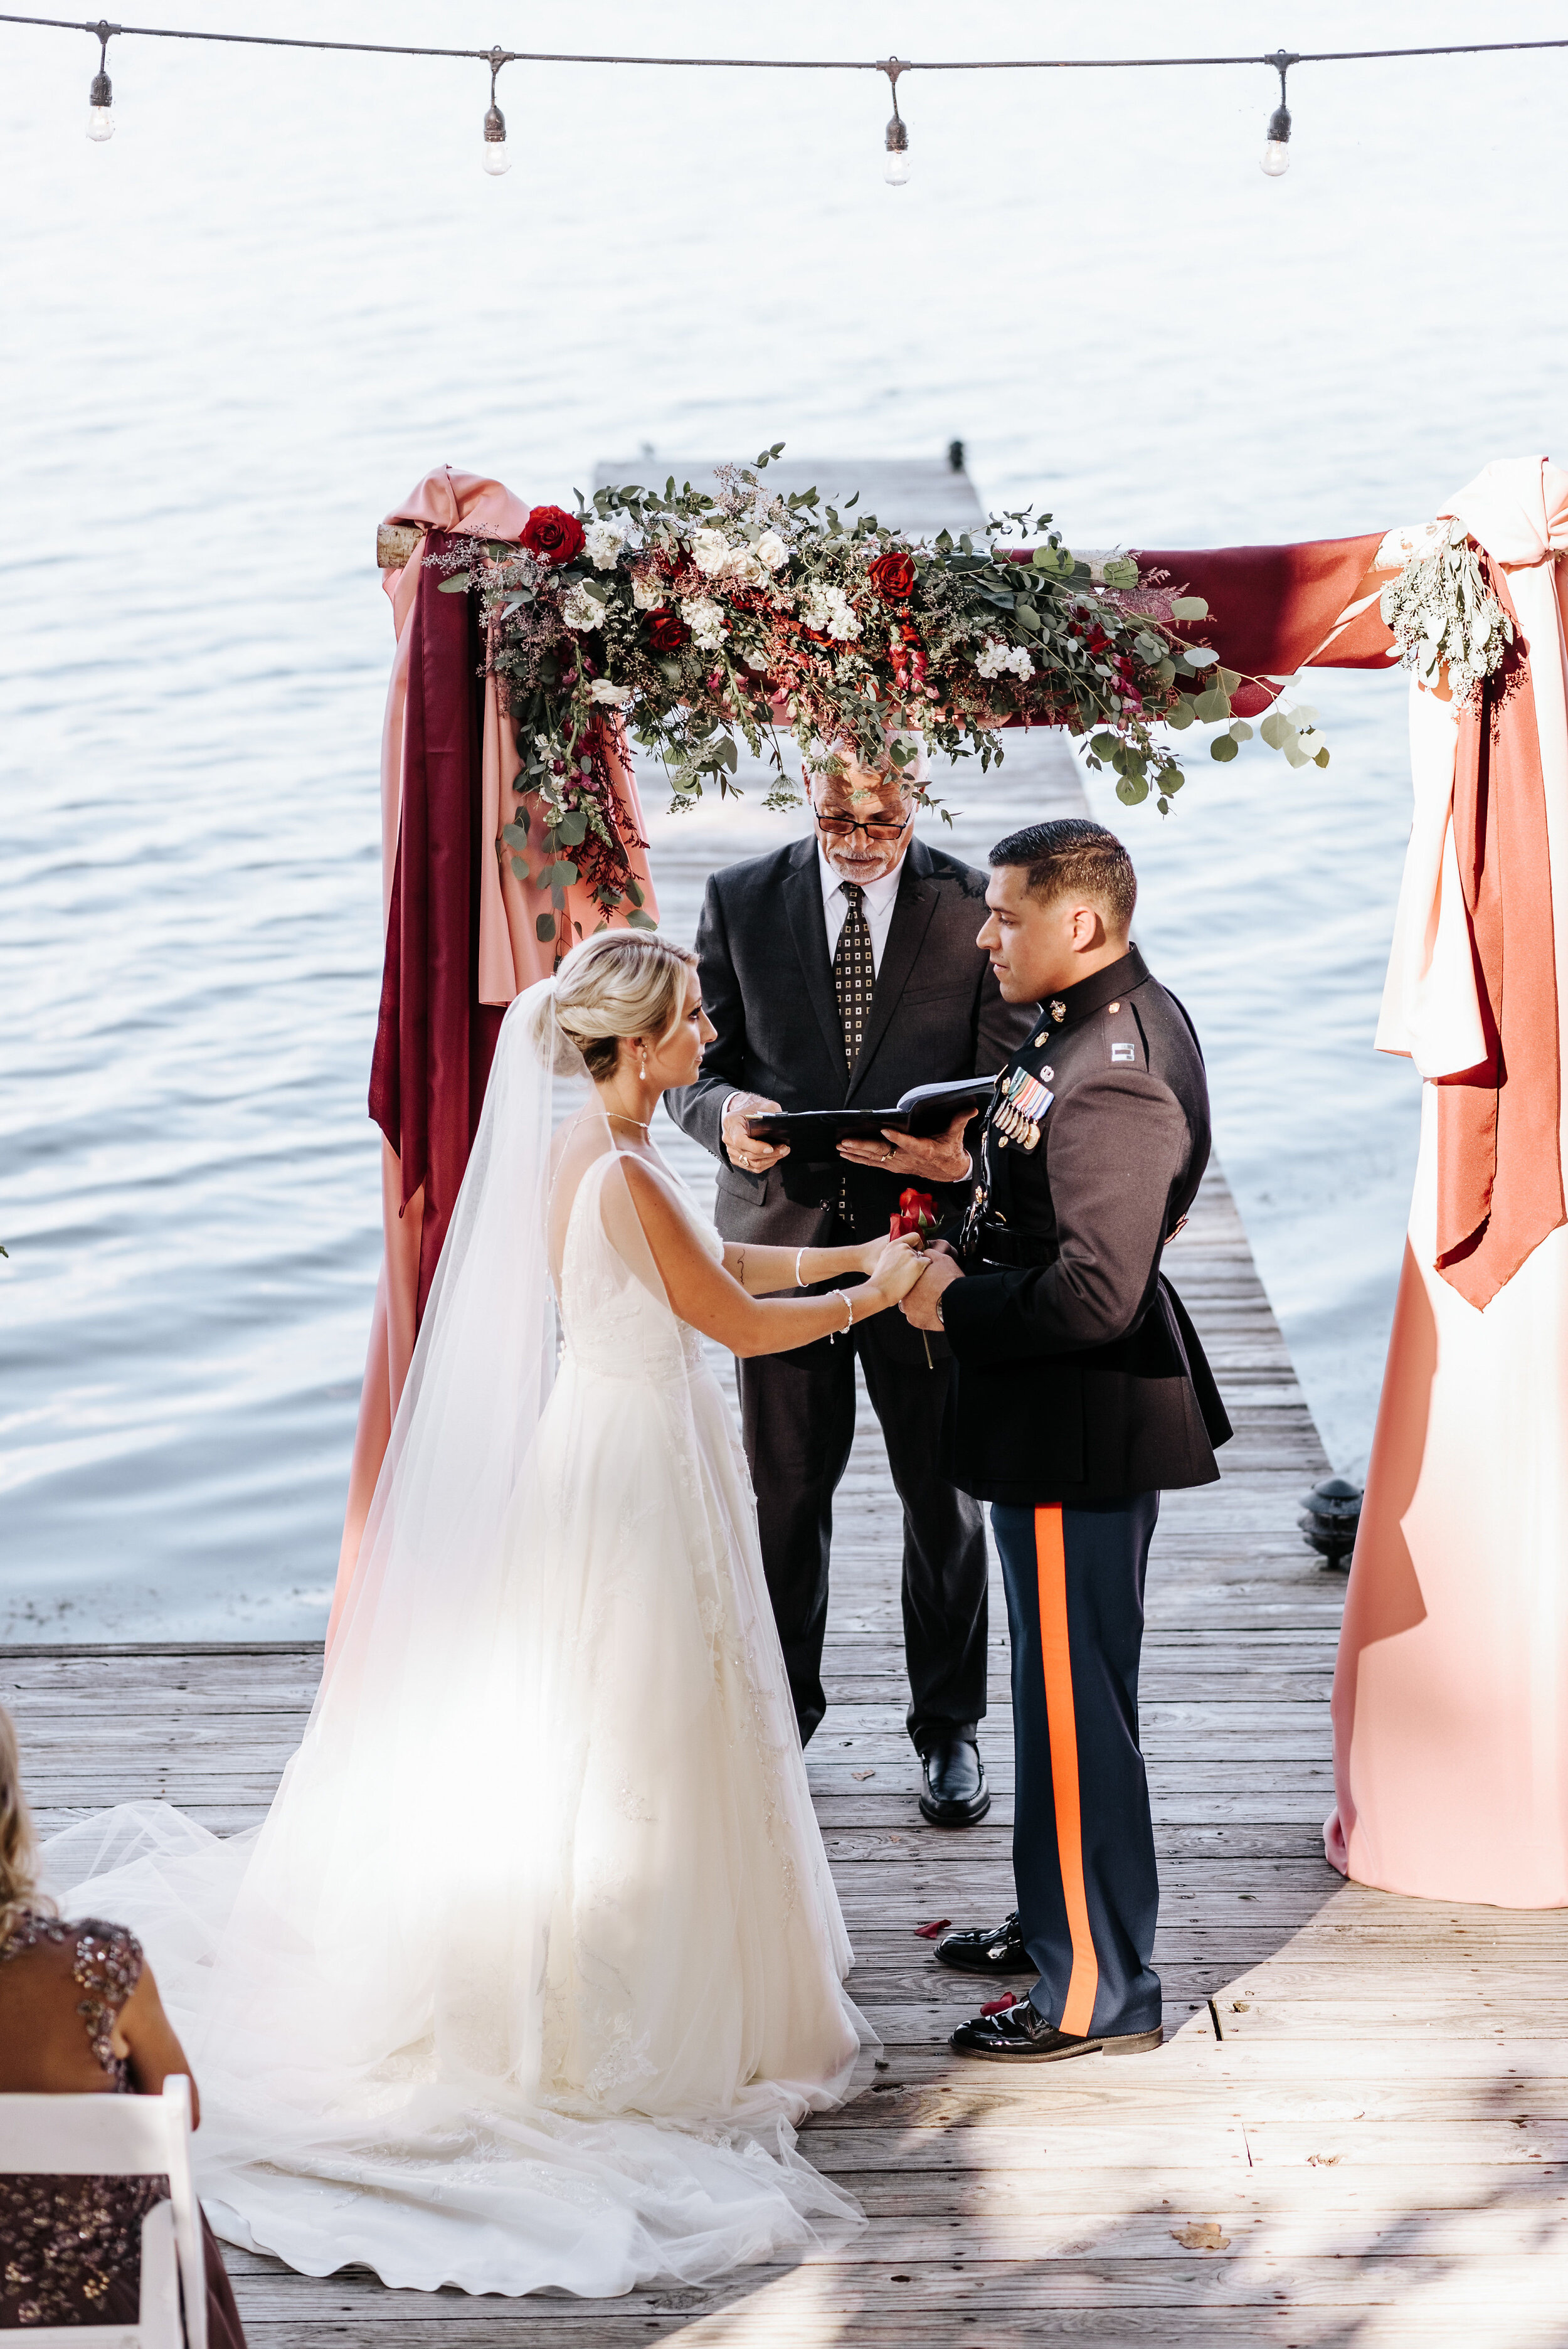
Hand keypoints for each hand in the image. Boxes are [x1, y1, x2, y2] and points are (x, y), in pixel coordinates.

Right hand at [724, 1092, 789, 1174]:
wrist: (742, 1108)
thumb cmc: (753, 1106)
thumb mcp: (765, 1105)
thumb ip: (772, 1114)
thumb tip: (784, 1127)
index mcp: (732, 1122)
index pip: (740, 1141)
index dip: (756, 1147)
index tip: (771, 1147)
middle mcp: (728, 1137)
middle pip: (748, 1154)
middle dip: (770, 1154)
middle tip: (785, 1149)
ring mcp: (730, 1148)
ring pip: (751, 1163)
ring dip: (769, 1160)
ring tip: (782, 1152)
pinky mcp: (735, 1156)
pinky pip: (750, 1166)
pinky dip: (764, 1163)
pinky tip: (773, 1157)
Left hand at [837, 1107, 974, 1182]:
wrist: (948, 1172)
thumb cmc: (949, 1151)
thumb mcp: (956, 1135)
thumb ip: (960, 1120)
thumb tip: (971, 1108)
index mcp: (923, 1149)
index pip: (909, 1143)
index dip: (897, 1138)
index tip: (885, 1131)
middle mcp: (907, 1158)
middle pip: (883, 1152)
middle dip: (862, 1147)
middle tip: (846, 1141)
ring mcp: (898, 1163)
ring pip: (874, 1159)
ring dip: (855, 1153)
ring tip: (840, 1147)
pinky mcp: (893, 1166)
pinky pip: (873, 1163)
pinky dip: (858, 1158)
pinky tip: (846, 1154)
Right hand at [866, 1232, 929, 1305]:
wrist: (878, 1291)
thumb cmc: (880, 1280)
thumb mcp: (883, 1259)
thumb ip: (895, 1254)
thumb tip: (906, 1256)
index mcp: (893, 1244)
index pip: (914, 1236)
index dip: (918, 1245)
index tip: (916, 1253)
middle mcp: (903, 1247)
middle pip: (919, 1250)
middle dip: (917, 1259)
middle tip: (909, 1271)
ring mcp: (910, 1255)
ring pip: (924, 1257)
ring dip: (920, 1266)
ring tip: (909, 1277)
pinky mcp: (917, 1264)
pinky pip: (928, 1263)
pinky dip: (925, 1270)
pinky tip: (916, 1278)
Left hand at [900, 1249, 961, 1330]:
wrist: (957, 1302)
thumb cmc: (950, 1282)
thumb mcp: (942, 1260)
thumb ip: (931, 1255)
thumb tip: (927, 1253)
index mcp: (910, 1278)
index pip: (908, 1278)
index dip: (918, 1279)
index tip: (926, 1281)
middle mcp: (905, 1293)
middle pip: (908, 1292)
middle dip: (917, 1292)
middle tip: (930, 1291)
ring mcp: (908, 1308)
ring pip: (910, 1306)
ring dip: (918, 1304)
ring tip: (932, 1302)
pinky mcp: (915, 1321)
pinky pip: (916, 1317)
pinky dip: (923, 1315)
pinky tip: (932, 1311)